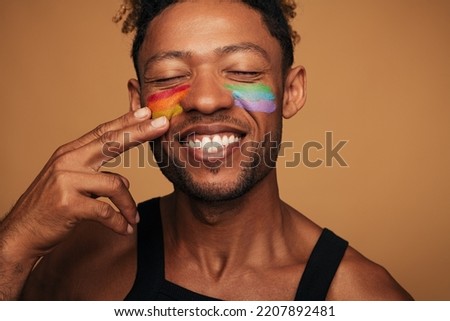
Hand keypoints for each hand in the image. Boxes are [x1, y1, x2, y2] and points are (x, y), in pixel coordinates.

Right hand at [0, 107, 167, 260]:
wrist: (21, 234)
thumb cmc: (49, 208)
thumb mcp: (70, 184)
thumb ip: (97, 176)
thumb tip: (125, 179)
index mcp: (69, 153)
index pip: (103, 132)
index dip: (127, 121)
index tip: (147, 112)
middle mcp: (67, 161)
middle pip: (110, 142)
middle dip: (139, 132)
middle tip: (162, 125)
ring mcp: (66, 181)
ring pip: (115, 184)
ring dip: (129, 205)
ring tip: (133, 219)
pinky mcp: (68, 204)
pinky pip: (106, 211)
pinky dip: (119, 222)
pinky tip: (125, 229)